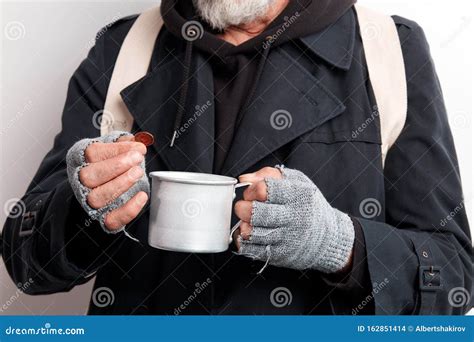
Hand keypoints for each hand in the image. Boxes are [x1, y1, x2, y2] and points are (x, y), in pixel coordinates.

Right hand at [80, 135, 147, 229]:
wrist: (103, 190)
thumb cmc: (110, 166)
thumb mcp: (114, 149)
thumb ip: (124, 143)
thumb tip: (137, 141)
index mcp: (80, 160)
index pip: (92, 153)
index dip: (116, 150)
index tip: (138, 148)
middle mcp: (80, 182)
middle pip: (89, 176)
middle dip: (116, 166)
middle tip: (137, 159)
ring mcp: (88, 202)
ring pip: (98, 197)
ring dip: (121, 184)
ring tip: (138, 173)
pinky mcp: (101, 219)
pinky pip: (111, 219)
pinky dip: (129, 209)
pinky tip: (142, 196)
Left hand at [233, 166, 354, 272]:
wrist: (329, 238)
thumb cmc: (309, 206)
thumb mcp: (297, 182)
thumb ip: (269, 174)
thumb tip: (244, 179)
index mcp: (297, 195)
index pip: (264, 190)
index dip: (250, 190)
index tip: (250, 192)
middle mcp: (292, 217)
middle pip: (255, 213)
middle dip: (242, 208)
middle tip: (243, 207)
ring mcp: (286, 238)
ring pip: (252, 233)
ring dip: (243, 226)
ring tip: (248, 221)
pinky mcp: (280, 254)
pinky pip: (253, 249)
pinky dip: (244, 242)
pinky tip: (249, 235)